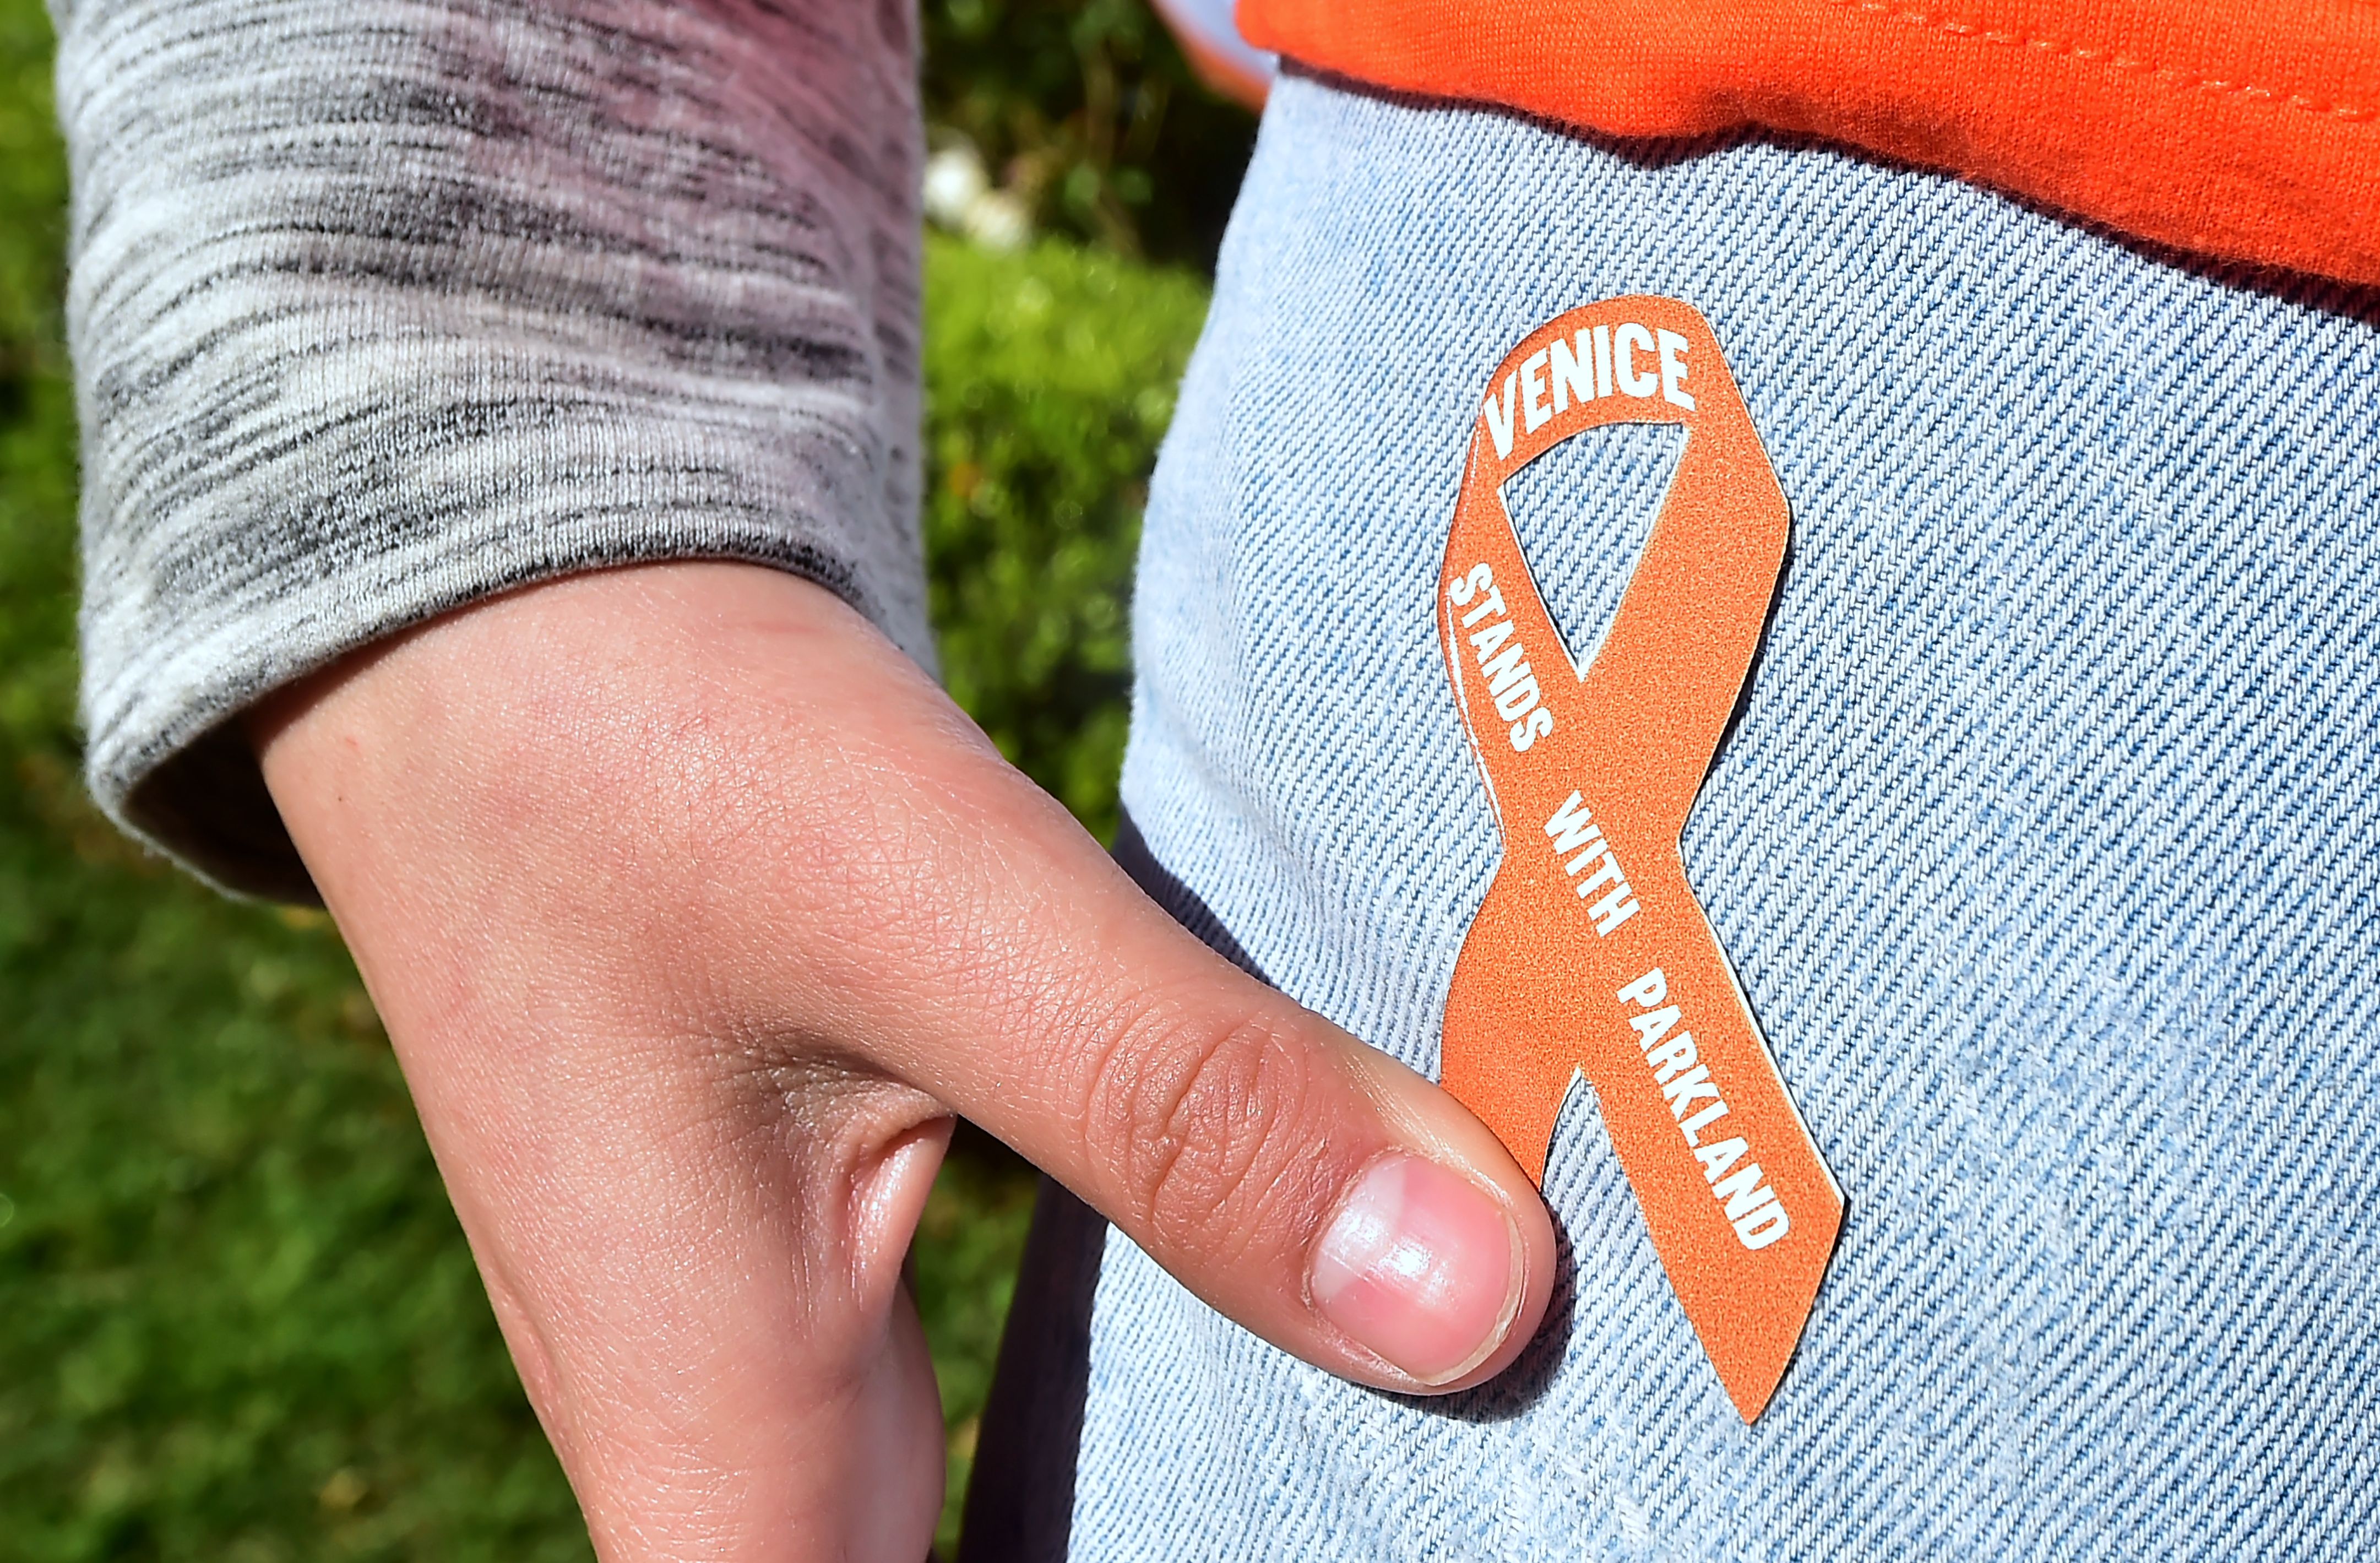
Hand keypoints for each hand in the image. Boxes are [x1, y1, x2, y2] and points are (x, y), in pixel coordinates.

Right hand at [254, 561, 1554, 1560]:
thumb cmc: (639, 740)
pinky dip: (1184, 1306)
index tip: (1364, 1546)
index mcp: (721, 1454)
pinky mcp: (843, 1206)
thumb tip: (1485, 1304)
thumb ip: (1182, 1105)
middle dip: (1224, 1526)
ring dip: (1216, 1444)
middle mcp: (742, 1431)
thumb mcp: (929, 908)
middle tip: (1477, 1482)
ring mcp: (788, 1319)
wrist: (492, 584)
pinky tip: (1340, 1251)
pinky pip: (1035, 1335)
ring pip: (1027, 1480)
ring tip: (1452, 1403)